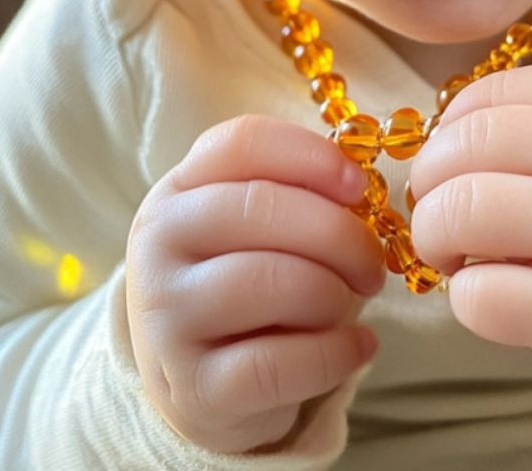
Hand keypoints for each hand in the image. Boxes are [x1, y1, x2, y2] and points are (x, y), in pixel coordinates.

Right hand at [125, 115, 385, 454]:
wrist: (199, 384)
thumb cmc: (246, 281)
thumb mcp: (254, 227)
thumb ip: (296, 192)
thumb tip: (358, 187)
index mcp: (179, 190)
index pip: (242, 143)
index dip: (311, 155)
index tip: (359, 184)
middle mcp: (159, 245)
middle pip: (261, 206)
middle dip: (339, 232)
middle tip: (372, 262)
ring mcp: (167, 318)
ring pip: (274, 281)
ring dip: (336, 292)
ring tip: (351, 303)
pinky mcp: (195, 388)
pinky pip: (281, 363)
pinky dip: (337, 353)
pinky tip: (359, 347)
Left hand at [407, 64, 531, 402]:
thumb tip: (441, 138)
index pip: (508, 90)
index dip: (455, 120)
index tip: (446, 153)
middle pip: (476, 143)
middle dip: (429, 177)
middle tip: (433, 208)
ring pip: (466, 209)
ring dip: (434, 233)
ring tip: (449, 253)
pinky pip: (481, 293)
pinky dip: (462, 297)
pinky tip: (485, 298)